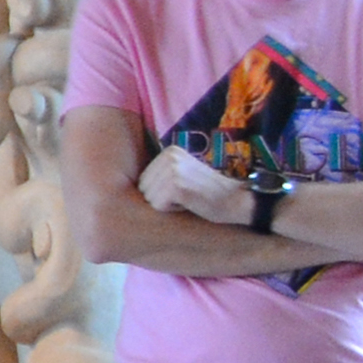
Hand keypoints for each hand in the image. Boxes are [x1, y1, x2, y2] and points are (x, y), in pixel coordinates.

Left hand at [137, 143, 259, 225]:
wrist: (237, 201)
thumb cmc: (207, 193)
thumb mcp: (182, 174)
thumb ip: (161, 174)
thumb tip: (125, 185)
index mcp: (169, 151)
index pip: (143, 180)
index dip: (161, 192)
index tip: (185, 189)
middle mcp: (169, 156)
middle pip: (143, 189)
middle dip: (162, 199)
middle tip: (187, 195)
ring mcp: (173, 170)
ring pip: (149, 199)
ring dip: (168, 205)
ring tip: (189, 198)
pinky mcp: (177, 186)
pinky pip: (158, 207)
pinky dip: (173, 210)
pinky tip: (191, 203)